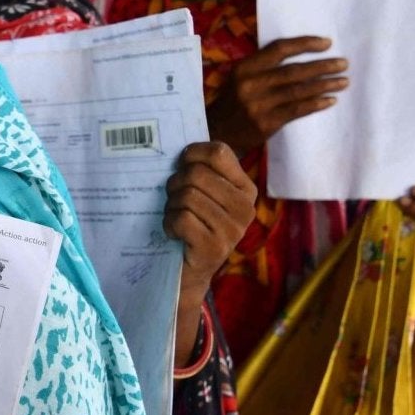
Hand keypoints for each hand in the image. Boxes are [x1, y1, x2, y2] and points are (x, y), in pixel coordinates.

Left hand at [165, 142, 257, 356]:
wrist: (186, 273)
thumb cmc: (190, 224)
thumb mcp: (202, 193)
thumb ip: (200, 169)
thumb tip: (174, 141)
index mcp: (245, 188)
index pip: (218, 152)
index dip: (191, 155)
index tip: (181, 165)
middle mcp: (246, 207)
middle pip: (196, 174)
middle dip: (175, 185)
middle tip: (174, 200)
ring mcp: (233, 229)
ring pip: (186, 196)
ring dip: (171, 207)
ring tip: (176, 219)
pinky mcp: (215, 247)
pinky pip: (180, 218)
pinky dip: (168, 224)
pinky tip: (174, 234)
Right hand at [207, 37, 346, 155]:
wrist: (216, 133)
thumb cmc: (234, 102)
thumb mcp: (241, 78)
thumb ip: (264, 67)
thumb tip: (304, 57)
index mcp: (245, 67)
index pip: (280, 49)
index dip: (305, 44)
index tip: (327, 43)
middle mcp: (250, 84)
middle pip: (294, 71)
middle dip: (323, 66)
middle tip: (344, 64)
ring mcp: (258, 104)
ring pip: (299, 91)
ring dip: (325, 85)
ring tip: (344, 81)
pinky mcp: (266, 123)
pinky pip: (297, 110)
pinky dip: (316, 104)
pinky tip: (330, 100)